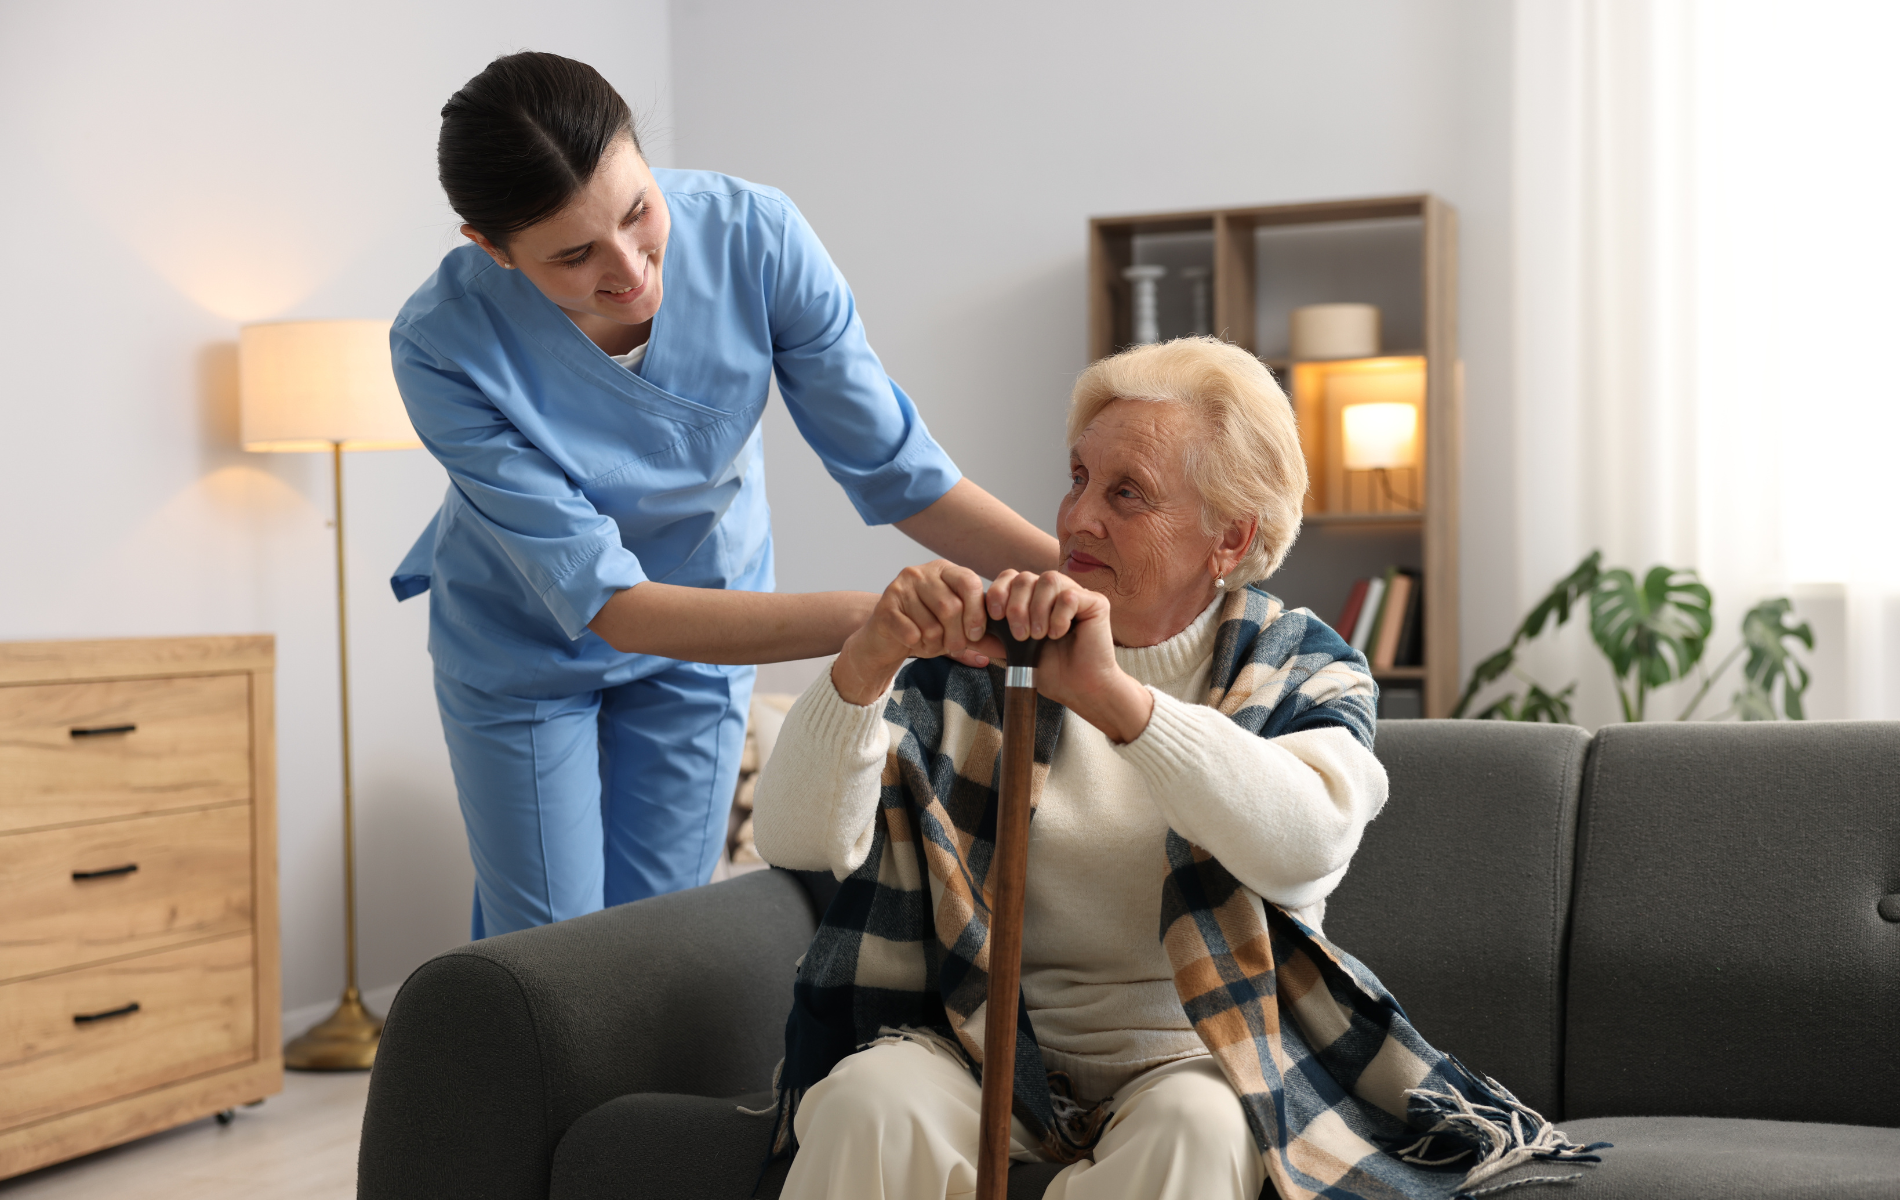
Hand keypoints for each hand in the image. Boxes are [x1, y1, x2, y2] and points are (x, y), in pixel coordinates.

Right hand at [830, 560, 1003, 704]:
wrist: (884, 638)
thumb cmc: (923, 628)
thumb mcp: (955, 628)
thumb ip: (980, 636)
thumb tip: (1008, 648)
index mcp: (944, 570)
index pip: (969, 582)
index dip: (976, 612)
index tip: (976, 634)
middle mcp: (921, 573)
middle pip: (951, 606)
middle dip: (956, 635)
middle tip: (953, 646)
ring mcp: (900, 587)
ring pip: (931, 624)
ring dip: (934, 643)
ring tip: (929, 643)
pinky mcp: (885, 606)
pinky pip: (911, 632)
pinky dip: (917, 644)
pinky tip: (913, 642)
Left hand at [987, 570, 1153, 743]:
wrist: (1079, 689)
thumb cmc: (1049, 671)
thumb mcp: (1012, 652)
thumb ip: (991, 638)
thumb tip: (962, 630)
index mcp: (1033, 598)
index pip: (1010, 577)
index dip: (999, 592)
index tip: (995, 617)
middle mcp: (1054, 592)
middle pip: (1026, 577)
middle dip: (1016, 606)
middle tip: (1020, 635)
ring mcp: (1076, 594)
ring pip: (1049, 579)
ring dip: (1038, 609)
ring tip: (1039, 636)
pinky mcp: (1096, 602)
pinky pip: (1071, 595)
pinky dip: (1060, 615)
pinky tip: (1058, 634)